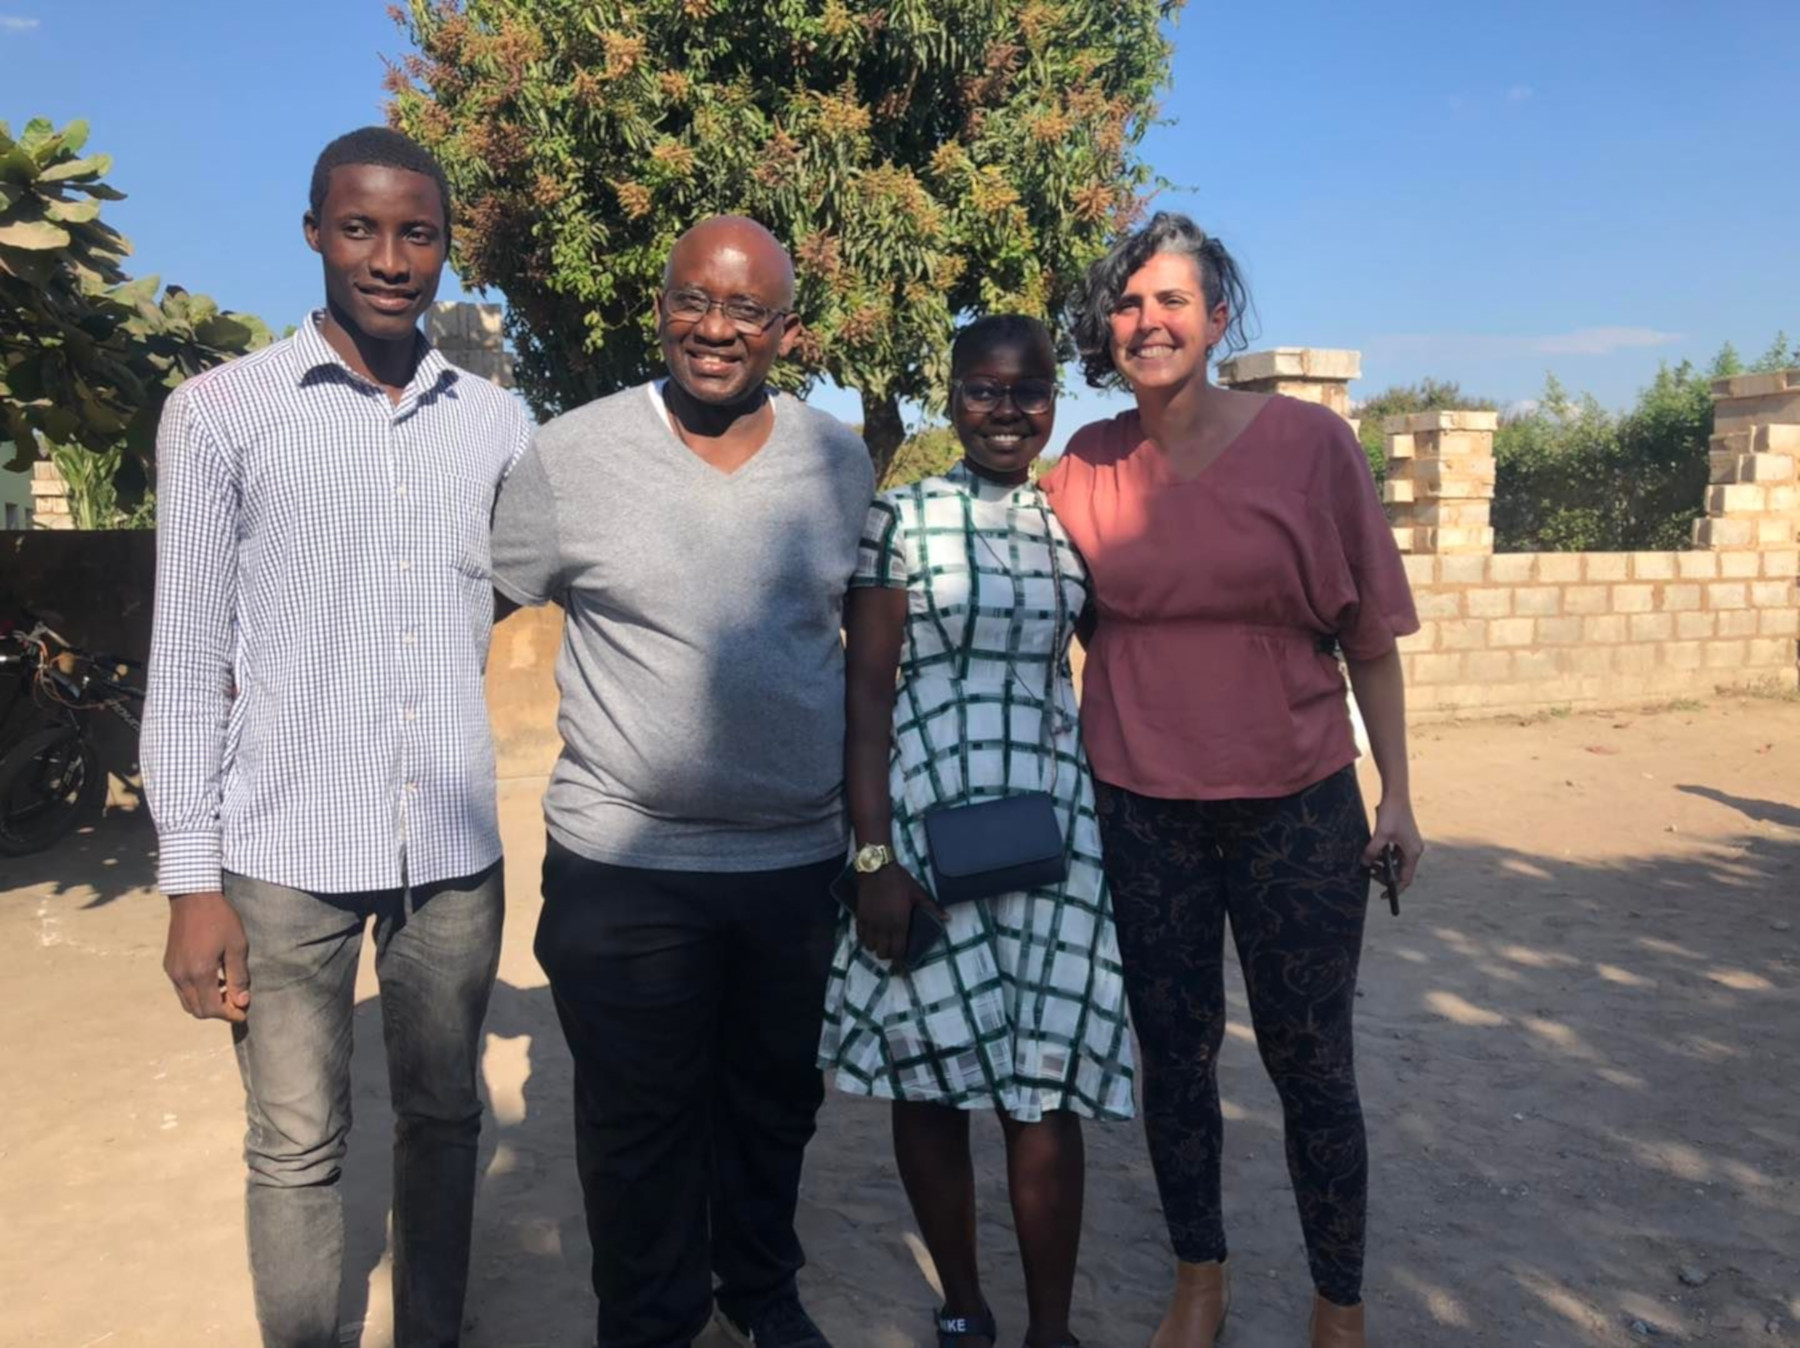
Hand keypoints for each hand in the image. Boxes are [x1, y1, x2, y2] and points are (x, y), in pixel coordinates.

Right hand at [163, 890, 251, 1021]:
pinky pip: (181, 990)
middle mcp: (181, 976)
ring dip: (207, 1003)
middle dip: (219, 1012)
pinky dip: (197, 993)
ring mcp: (172, 971)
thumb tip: (241, 1002)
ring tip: (227, 989)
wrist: (193, 898)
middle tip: (237, 1002)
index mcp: (199, 972)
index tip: (244, 1012)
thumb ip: (239, 976)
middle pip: (198, 1011)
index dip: (229, 1014)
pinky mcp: (169, 965)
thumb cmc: (220, 919)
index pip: (212, 1009)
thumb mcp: (237, 945)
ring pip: (188, 1002)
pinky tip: (213, 979)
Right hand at [856, 864, 946, 970]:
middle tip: (894, 950)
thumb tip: (947, 919)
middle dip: (889, 955)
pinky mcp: (860, 917)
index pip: (898, 951)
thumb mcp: (918, 893)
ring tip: (883, 942)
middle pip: (883, 953)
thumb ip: (931, 908)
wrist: (877, 868)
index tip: (902, 970)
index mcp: (899, 923)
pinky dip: (866, 940)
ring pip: (870, 947)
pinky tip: (871, 936)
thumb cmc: (900, 881)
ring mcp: (870, 923)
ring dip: (877, 948)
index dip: (900, 963)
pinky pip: (860, 936)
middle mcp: (883, 927)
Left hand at [1363, 796, 1423, 893]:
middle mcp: (1414, 849)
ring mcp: (1410, 843)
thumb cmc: (1390, 814)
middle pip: (1401, 871)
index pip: (1406, 878)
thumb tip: (1364, 864)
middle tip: (1369, 872)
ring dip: (1384, 864)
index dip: (1394, 889)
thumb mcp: (1380, 835)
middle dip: (1385, 874)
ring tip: (1369, 861)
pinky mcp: (1404, 837)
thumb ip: (1372, 851)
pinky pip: (1395, 852)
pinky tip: (1374, 851)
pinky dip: (1385, 854)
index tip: (1383, 895)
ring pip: (1396, 861)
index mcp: (1412, 852)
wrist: (1396, 794)